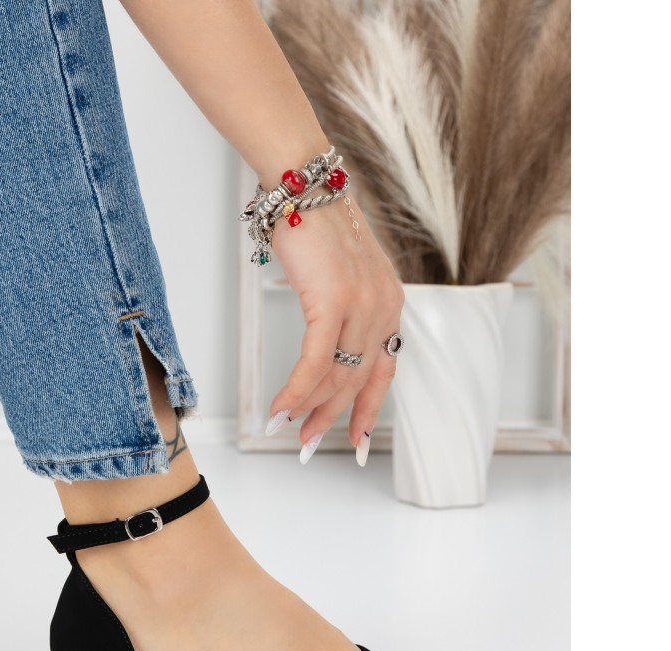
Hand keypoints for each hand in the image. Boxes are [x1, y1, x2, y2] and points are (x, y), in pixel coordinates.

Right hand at [266, 196, 404, 463]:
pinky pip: (315, 361)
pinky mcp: (334, 302)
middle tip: (309, 444)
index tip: (358, 441)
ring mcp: (363, 305)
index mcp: (390, 304)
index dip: (370, 410)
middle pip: (358, 380)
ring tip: (287, 431)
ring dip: (309, 409)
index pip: (384, 371)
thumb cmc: (313, 228)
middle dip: (332, 418)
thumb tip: (324, 353)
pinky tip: (280, 409)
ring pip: (336, 375)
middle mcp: (385, 308)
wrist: (303, 185)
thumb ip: (344, 313)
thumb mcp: (341, 276)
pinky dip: (296, 391)